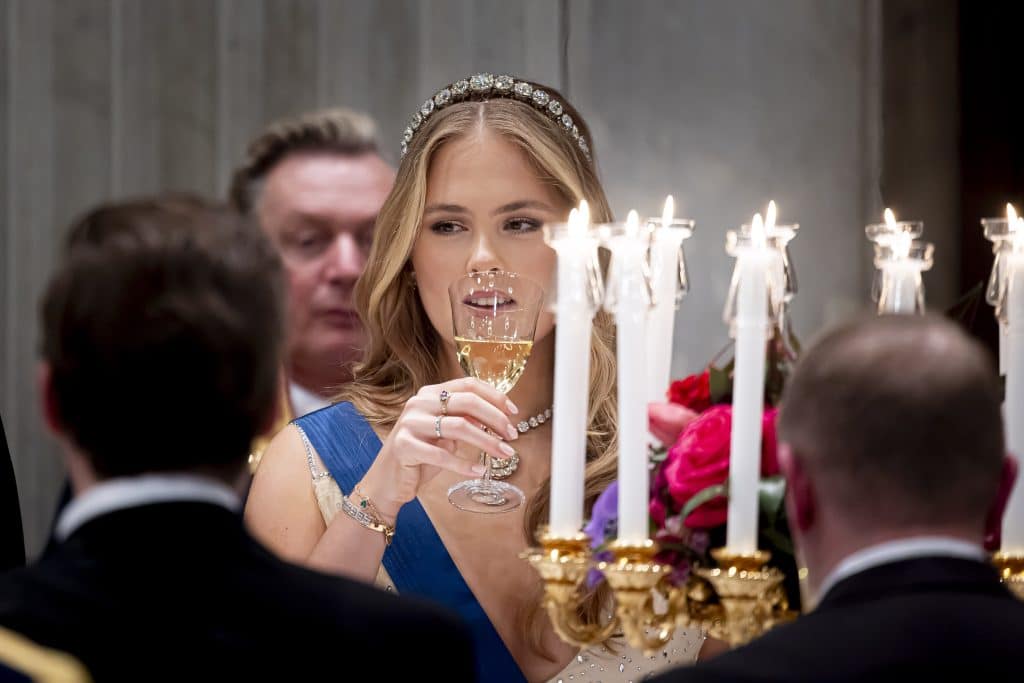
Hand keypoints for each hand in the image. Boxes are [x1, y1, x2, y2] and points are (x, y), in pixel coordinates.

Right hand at [359, 378, 519, 520]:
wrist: (387, 480)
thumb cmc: (421, 456)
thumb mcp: (446, 434)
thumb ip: (466, 421)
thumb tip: (500, 419)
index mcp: (430, 393)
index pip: (469, 385)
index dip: (495, 397)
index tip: (514, 412)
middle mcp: (419, 403)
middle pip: (467, 402)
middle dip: (496, 418)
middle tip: (512, 436)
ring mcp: (410, 423)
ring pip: (459, 427)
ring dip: (487, 441)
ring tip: (505, 454)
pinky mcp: (404, 446)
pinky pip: (442, 454)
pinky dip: (465, 464)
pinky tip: (479, 472)